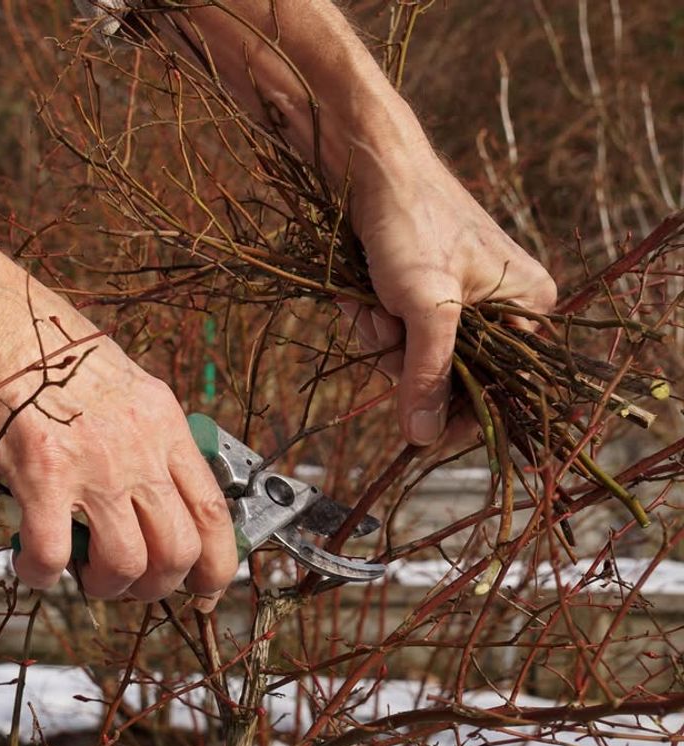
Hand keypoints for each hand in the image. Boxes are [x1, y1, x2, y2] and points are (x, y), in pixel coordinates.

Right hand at [0, 303, 236, 608]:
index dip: (219, 562)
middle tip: (134, 584)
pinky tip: (37, 566)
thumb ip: (152, 438)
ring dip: (108, 586)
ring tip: (87, 575)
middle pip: (178, 549)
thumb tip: (163, 491)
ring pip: (126, 562)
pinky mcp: (42, 476)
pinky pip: (54, 554)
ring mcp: (94, 464)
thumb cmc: (54, 352)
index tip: (207, 586)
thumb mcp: (130, 387)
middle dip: (160, 585)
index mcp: (166, 426)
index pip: (214, 510)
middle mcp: (140, 448)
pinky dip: (45, 574)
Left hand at [341, 131, 556, 445]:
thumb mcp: (427, 305)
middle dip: (409, 361)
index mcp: (527, 306)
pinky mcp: (422, 291)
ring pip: (417, 358)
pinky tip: (362, 294)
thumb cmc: (412, 222)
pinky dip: (374, 320)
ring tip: (372, 300)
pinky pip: (398, 333)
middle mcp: (501, 306)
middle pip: (454, 376)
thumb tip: (423, 437)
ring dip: (384, 339)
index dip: (461, 415)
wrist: (367, 163)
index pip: (503, 387)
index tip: (422, 435)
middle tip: (387, 328)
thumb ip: (429, 374)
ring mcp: (459, 299)